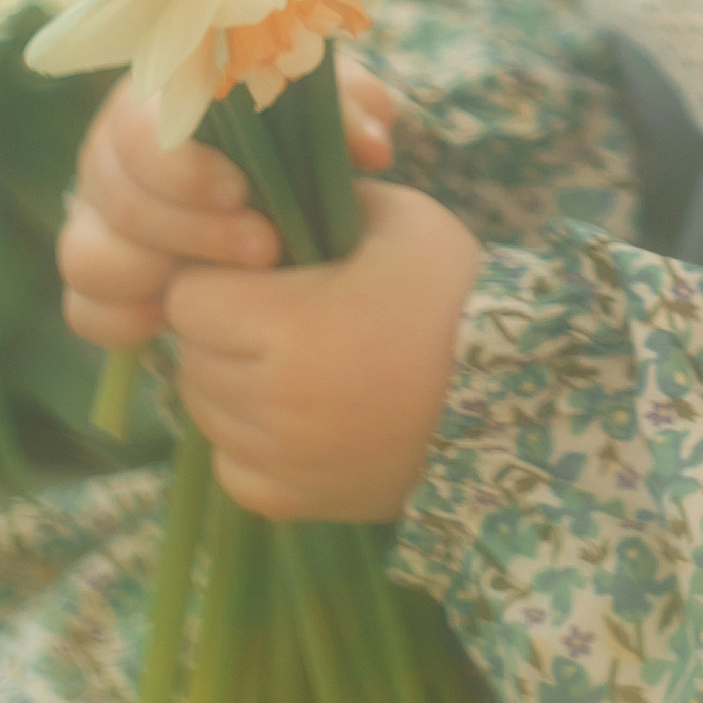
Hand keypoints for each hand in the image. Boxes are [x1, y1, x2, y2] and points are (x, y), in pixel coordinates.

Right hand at [58, 58, 400, 351]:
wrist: (282, 183)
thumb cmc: (297, 130)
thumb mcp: (328, 105)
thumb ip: (349, 107)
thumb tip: (369, 145)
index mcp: (158, 101)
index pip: (137, 127)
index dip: (181, 168)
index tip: (244, 194)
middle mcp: (113, 155)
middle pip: (114, 194)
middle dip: (190, 230)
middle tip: (265, 250)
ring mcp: (98, 217)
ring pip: (86, 254)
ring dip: (154, 276)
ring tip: (220, 289)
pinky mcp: (99, 274)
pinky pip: (83, 307)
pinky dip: (123, 320)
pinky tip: (175, 320)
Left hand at [163, 180, 482, 524]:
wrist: (515, 394)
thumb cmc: (455, 295)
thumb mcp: (399, 219)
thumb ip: (323, 200)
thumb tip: (272, 203)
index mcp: (285, 325)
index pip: (188, 299)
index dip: (215, 279)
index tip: (253, 274)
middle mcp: (271, 400)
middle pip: (192, 357)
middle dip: (221, 331)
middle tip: (273, 317)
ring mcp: (282, 459)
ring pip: (206, 414)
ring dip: (230, 386)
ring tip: (286, 365)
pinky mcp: (297, 502)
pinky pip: (233, 470)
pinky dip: (248, 444)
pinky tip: (292, 418)